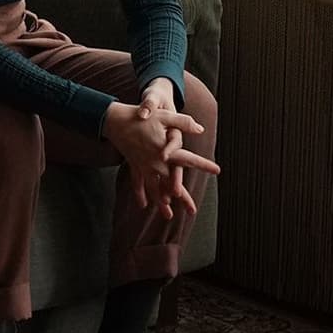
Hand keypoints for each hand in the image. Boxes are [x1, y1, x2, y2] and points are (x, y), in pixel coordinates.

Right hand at [140, 81, 203, 221]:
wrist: (115, 121)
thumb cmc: (141, 117)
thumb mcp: (164, 116)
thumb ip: (183, 122)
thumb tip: (200, 129)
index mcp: (166, 151)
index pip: (189, 159)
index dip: (203, 165)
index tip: (217, 170)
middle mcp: (155, 163)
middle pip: (172, 184)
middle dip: (183, 198)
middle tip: (192, 211)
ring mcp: (144, 166)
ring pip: (154, 189)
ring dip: (161, 203)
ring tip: (168, 216)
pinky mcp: (135, 165)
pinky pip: (138, 183)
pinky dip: (140, 194)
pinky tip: (143, 205)